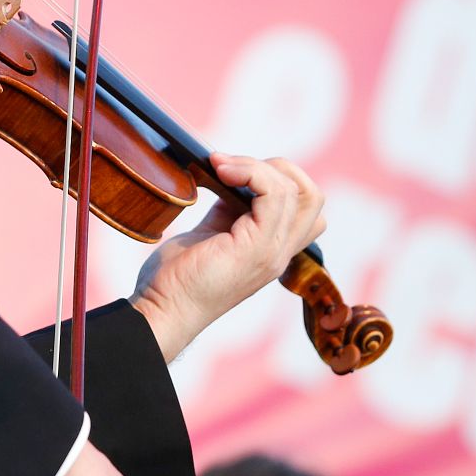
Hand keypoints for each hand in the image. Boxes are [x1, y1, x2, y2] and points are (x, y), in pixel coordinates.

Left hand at [130, 152, 326, 362]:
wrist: (163, 309)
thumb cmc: (178, 276)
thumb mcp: (211, 231)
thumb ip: (230, 208)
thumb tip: (232, 174)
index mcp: (271, 248)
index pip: (305, 207)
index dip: (278, 179)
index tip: (235, 172)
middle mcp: (280, 252)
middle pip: (312, 196)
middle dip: (276, 168)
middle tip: (233, 168)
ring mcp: (273, 252)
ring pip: (295, 190)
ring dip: (255, 166)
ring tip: (221, 166)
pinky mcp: (258, 248)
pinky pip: (274, 194)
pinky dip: (250, 172)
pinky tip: (221, 171)